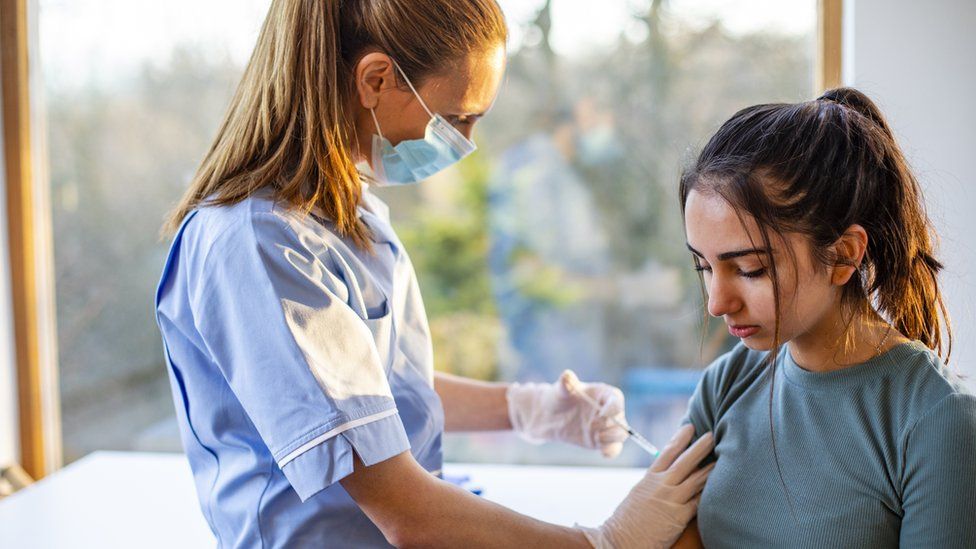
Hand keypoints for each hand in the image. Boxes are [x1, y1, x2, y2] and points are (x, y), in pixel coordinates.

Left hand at [506, 370, 629, 457]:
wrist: (551, 416)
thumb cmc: (559, 398)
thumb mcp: (561, 389)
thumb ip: (566, 383)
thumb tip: (567, 375)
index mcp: (604, 394)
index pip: (617, 399)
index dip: (613, 407)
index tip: (601, 414)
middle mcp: (609, 411)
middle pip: (621, 419)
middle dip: (612, 425)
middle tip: (594, 426)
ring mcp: (606, 427)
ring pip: (621, 435)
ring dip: (612, 438)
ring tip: (596, 437)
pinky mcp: (601, 441)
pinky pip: (613, 448)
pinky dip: (611, 452)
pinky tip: (603, 453)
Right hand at [577, 424, 714, 548]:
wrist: (619, 539)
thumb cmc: (626, 521)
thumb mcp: (637, 495)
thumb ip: (652, 485)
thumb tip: (664, 478)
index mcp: (649, 478)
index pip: (667, 452)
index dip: (680, 438)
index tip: (690, 427)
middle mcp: (661, 485)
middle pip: (684, 461)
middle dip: (699, 447)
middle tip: (711, 435)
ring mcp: (671, 499)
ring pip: (696, 479)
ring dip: (710, 468)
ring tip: (722, 459)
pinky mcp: (678, 516)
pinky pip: (699, 501)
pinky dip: (709, 493)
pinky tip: (720, 488)